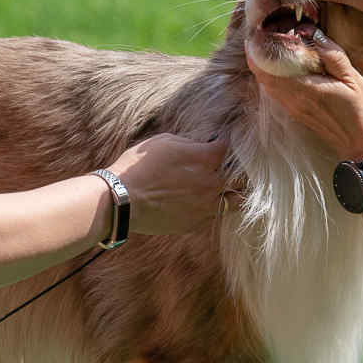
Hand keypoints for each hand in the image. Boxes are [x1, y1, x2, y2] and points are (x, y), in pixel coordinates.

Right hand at [109, 133, 231, 235]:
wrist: (123, 200)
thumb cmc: (138, 166)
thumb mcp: (163, 142)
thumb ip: (189, 144)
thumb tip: (200, 145)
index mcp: (206, 159)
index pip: (227, 146)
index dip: (224, 141)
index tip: (220, 139)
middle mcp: (211, 183)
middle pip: (240, 176)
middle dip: (236, 169)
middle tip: (229, 166)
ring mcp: (205, 206)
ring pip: (235, 201)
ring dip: (233, 193)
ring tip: (228, 189)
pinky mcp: (195, 223)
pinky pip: (214, 215)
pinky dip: (213, 207)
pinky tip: (205, 202)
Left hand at [247, 29, 362, 160]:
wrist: (362, 145)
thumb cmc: (362, 111)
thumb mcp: (353, 78)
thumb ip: (331, 55)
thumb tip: (312, 33)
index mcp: (303, 88)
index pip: (265, 65)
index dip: (257, 45)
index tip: (262, 28)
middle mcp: (291, 99)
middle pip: (259, 72)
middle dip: (258, 50)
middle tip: (267, 30)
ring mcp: (291, 107)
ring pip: (264, 81)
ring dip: (264, 62)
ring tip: (273, 42)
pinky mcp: (295, 111)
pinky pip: (274, 89)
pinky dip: (272, 73)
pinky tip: (284, 62)